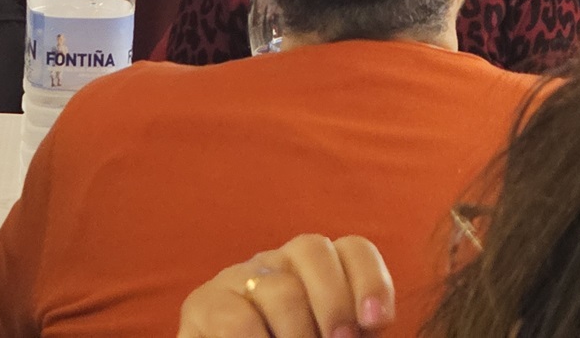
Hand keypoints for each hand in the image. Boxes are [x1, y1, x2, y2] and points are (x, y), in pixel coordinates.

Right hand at [177, 234, 393, 337]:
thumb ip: (347, 331)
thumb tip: (364, 327)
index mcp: (318, 272)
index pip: (353, 250)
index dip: (370, 280)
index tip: (375, 321)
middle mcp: (278, 264)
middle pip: (314, 250)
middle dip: (335, 304)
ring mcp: (238, 278)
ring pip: (281, 289)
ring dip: (297, 334)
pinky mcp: (203, 304)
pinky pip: (238, 320)